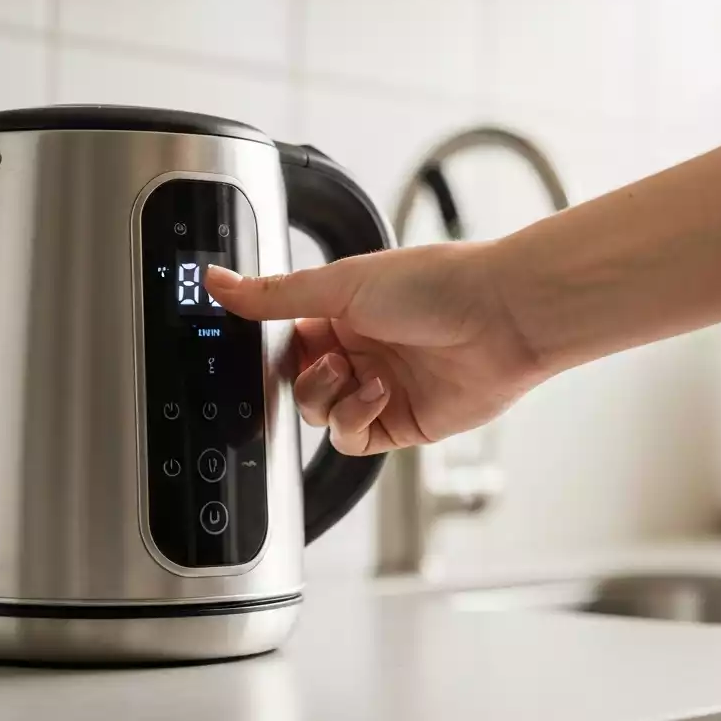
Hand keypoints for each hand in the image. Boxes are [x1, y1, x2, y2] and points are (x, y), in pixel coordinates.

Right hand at [205, 243, 535, 455]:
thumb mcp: (341, 284)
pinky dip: (353, 419)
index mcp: (340, 312)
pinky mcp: (400, 423)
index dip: (269, 351)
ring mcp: (378, 389)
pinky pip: (351, 438)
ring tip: (354, 372)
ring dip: (327, 396)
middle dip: (299, 378)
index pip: (283, 341)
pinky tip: (377, 393)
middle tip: (321, 360)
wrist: (502, 318)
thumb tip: (219, 281)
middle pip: (296, 384)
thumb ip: (275, 294)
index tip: (255, 352)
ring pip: (318, 414)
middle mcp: (359, 350)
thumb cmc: (435, 285)